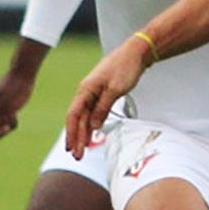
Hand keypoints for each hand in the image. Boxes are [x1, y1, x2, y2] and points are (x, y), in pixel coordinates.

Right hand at [0, 71, 34, 140]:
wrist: (22, 75)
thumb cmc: (14, 90)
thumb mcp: (6, 108)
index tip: (6, 126)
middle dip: (2, 131)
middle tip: (11, 120)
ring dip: (8, 126)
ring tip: (14, 114)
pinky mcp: (0, 113)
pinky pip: (4, 126)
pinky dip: (11, 123)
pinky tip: (15, 114)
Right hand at [66, 38, 150, 156]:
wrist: (136, 53)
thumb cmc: (125, 68)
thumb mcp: (115, 89)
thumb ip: (103, 108)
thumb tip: (93, 127)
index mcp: (85, 89)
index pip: (73, 116)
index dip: (72, 134)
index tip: (73, 149)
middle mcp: (86, 91)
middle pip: (77, 118)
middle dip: (76, 138)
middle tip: (78, 156)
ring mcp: (93, 92)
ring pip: (84, 116)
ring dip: (83, 133)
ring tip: (81, 150)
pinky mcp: (102, 93)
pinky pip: (92, 112)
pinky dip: (91, 124)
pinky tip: (91, 134)